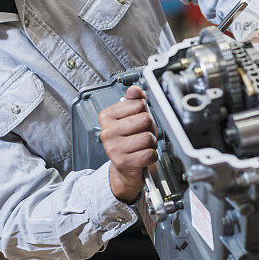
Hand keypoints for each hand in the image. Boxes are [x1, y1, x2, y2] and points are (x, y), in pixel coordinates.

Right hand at [98, 85, 157, 202]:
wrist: (125, 169)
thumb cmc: (130, 142)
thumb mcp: (132, 118)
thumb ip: (134, 101)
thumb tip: (134, 90)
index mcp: (106, 117)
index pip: (138, 104)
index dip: (144, 113)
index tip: (137, 122)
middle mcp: (107, 132)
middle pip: (145, 119)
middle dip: (149, 128)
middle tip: (141, 136)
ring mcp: (113, 148)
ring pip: (149, 137)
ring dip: (151, 144)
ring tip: (142, 147)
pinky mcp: (123, 162)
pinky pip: (150, 153)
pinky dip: (152, 156)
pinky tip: (143, 157)